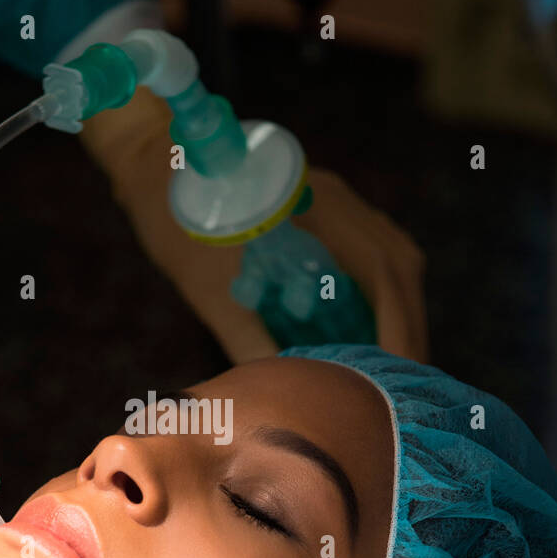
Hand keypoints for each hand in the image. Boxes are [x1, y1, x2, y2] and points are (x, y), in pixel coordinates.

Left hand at [81, 90, 428, 364]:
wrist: (149, 164)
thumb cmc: (172, 221)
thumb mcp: (207, 288)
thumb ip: (245, 339)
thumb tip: (281, 393)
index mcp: (314, 204)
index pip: (381, 268)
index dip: (399, 325)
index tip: (402, 370)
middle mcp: (335, 196)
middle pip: (398, 265)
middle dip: (407, 325)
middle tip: (404, 379)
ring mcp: (333, 200)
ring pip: (391, 259)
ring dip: (398, 311)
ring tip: (394, 362)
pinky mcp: (324, 210)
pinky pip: (370, 254)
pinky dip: (378, 295)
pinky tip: (370, 331)